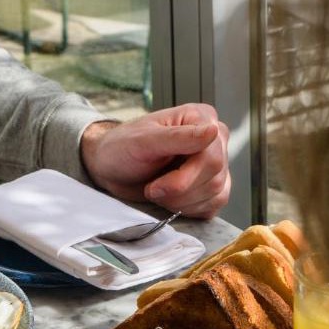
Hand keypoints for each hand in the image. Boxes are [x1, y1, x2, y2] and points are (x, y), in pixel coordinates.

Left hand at [79, 104, 230, 218]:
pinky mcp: (211, 188)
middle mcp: (214, 140)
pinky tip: (169, 200)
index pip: (212, 155)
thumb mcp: (143, 141)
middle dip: (179, 191)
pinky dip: (189, 209)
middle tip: (152, 190)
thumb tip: (213, 130)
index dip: (185, 177)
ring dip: (181, 202)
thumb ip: (178, 137)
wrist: (112, 169)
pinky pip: (213, 206)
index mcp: (201, 119)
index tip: (155, 186)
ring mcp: (215, 165)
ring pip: (216, 193)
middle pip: (215, 177)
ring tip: (157, 192)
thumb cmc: (122, 148)